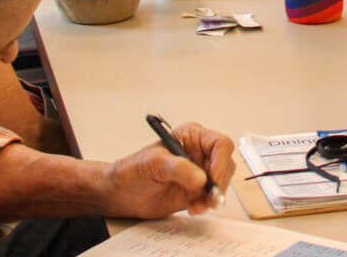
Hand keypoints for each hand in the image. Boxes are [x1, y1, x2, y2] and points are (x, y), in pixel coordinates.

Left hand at [102, 124, 235, 218]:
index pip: (220, 144)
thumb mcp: (154, 163)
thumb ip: (178, 168)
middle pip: (225, 164)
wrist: (121, 194)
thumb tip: (201, 178)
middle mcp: (199, 153)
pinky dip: (207, 205)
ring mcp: (199, 173)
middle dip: (220, 181)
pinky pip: (211, 198)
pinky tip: (193, 209)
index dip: (221, 160)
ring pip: (221, 182)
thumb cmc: (133, 170)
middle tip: (210, 196)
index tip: (214, 178)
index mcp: (192, 137)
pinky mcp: (196, 191)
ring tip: (198, 205)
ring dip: (214, 196)